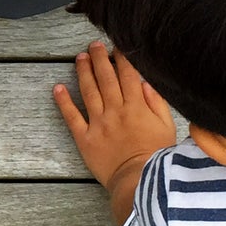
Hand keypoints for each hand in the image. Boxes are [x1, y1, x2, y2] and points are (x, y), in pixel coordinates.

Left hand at [54, 42, 175, 218]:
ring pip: (89, 91)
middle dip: (100, 58)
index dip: (121, 58)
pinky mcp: (85, 138)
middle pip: (106, 78)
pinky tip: (58, 88)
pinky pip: (72, 116)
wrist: (139, 181)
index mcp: (136, 107)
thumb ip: (156, 104)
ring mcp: (98, 123)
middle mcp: (116, 110)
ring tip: (80, 57)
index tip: (117, 45)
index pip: (127, 75)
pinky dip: (64, 102)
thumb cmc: (156, 156)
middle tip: (94, 44)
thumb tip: (145, 83)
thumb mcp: (167, 128)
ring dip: (83, 72)